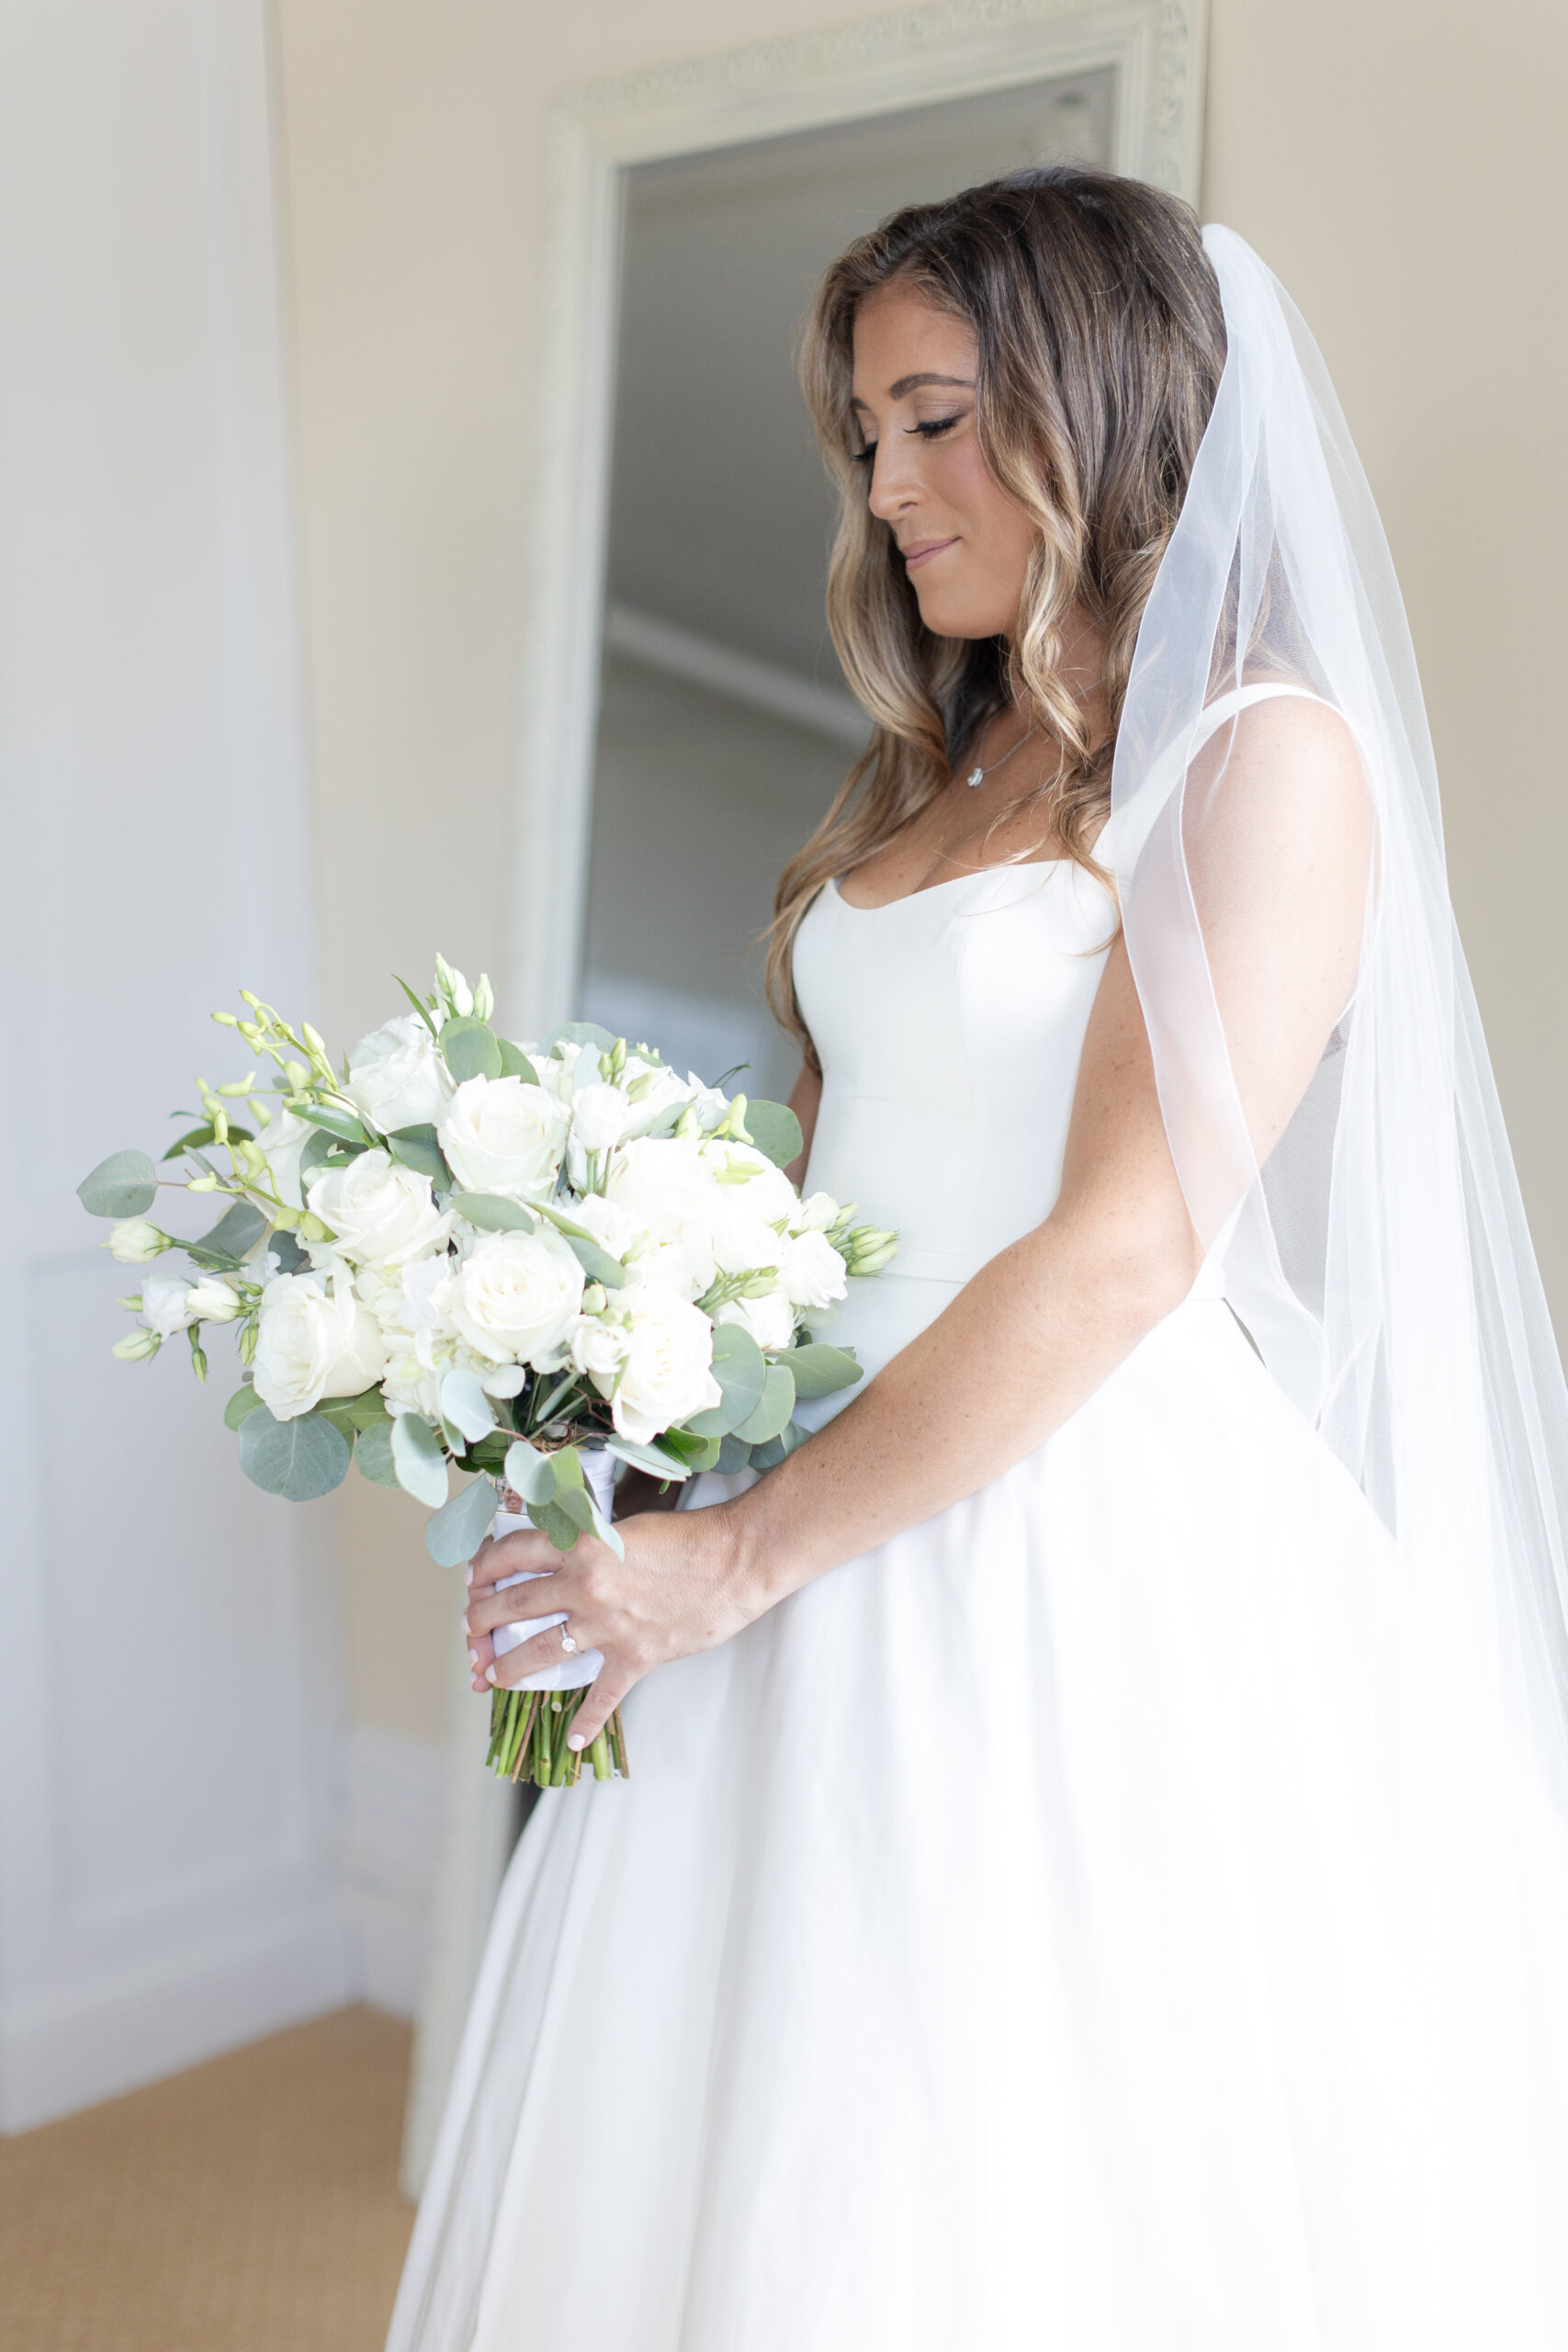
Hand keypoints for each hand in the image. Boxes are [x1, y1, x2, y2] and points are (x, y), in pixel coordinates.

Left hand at [462, 1499, 758, 1752]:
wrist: (737, 1560)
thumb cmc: (688, 1536)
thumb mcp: (625, 1526)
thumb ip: (589, 1541)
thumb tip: (558, 1554)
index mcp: (582, 1545)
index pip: (513, 1554)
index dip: (485, 1567)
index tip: (473, 1579)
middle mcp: (586, 1585)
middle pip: (515, 1605)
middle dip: (482, 1621)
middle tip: (470, 1632)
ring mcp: (608, 1626)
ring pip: (540, 1651)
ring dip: (509, 1666)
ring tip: (492, 1675)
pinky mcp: (635, 1656)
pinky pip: (602, 1697)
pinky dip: (586, 1722)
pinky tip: (573, 1741)